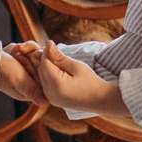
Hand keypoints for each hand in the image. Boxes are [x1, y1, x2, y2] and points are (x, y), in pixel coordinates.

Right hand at [0, 53, 45, 104]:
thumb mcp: (19, 80)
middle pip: (43, 65)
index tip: (30, 62)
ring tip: (14, 54)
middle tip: (18, 58)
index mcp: (30, 91)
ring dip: (25, 51)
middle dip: (31, 57)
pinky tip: (13, 50)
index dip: (41, 67)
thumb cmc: (1, 70)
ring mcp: (26, 69)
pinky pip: (29, 49)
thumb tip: (45, 103)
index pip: (47, 78)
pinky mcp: (21, 59)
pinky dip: (21, 48)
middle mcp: (29, 81)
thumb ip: (32, 90)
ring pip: (37, 54)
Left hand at [5, 41, 128, 120]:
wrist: (99, 99)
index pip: (45, 63)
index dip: (47, 52)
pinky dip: (48, 75)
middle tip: (51, 48)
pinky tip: (56, 69)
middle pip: (41, 70)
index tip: (51, 42)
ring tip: (55, 58)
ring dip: (46, 66)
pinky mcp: (53, 100)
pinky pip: (45, 84)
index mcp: (56, 85)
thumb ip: (60, 57)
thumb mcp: (77, 66)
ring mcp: (50, 98)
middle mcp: (50, 93)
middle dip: (45, 59)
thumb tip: (48, 45)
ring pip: (41, 77)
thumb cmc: (91, 81)